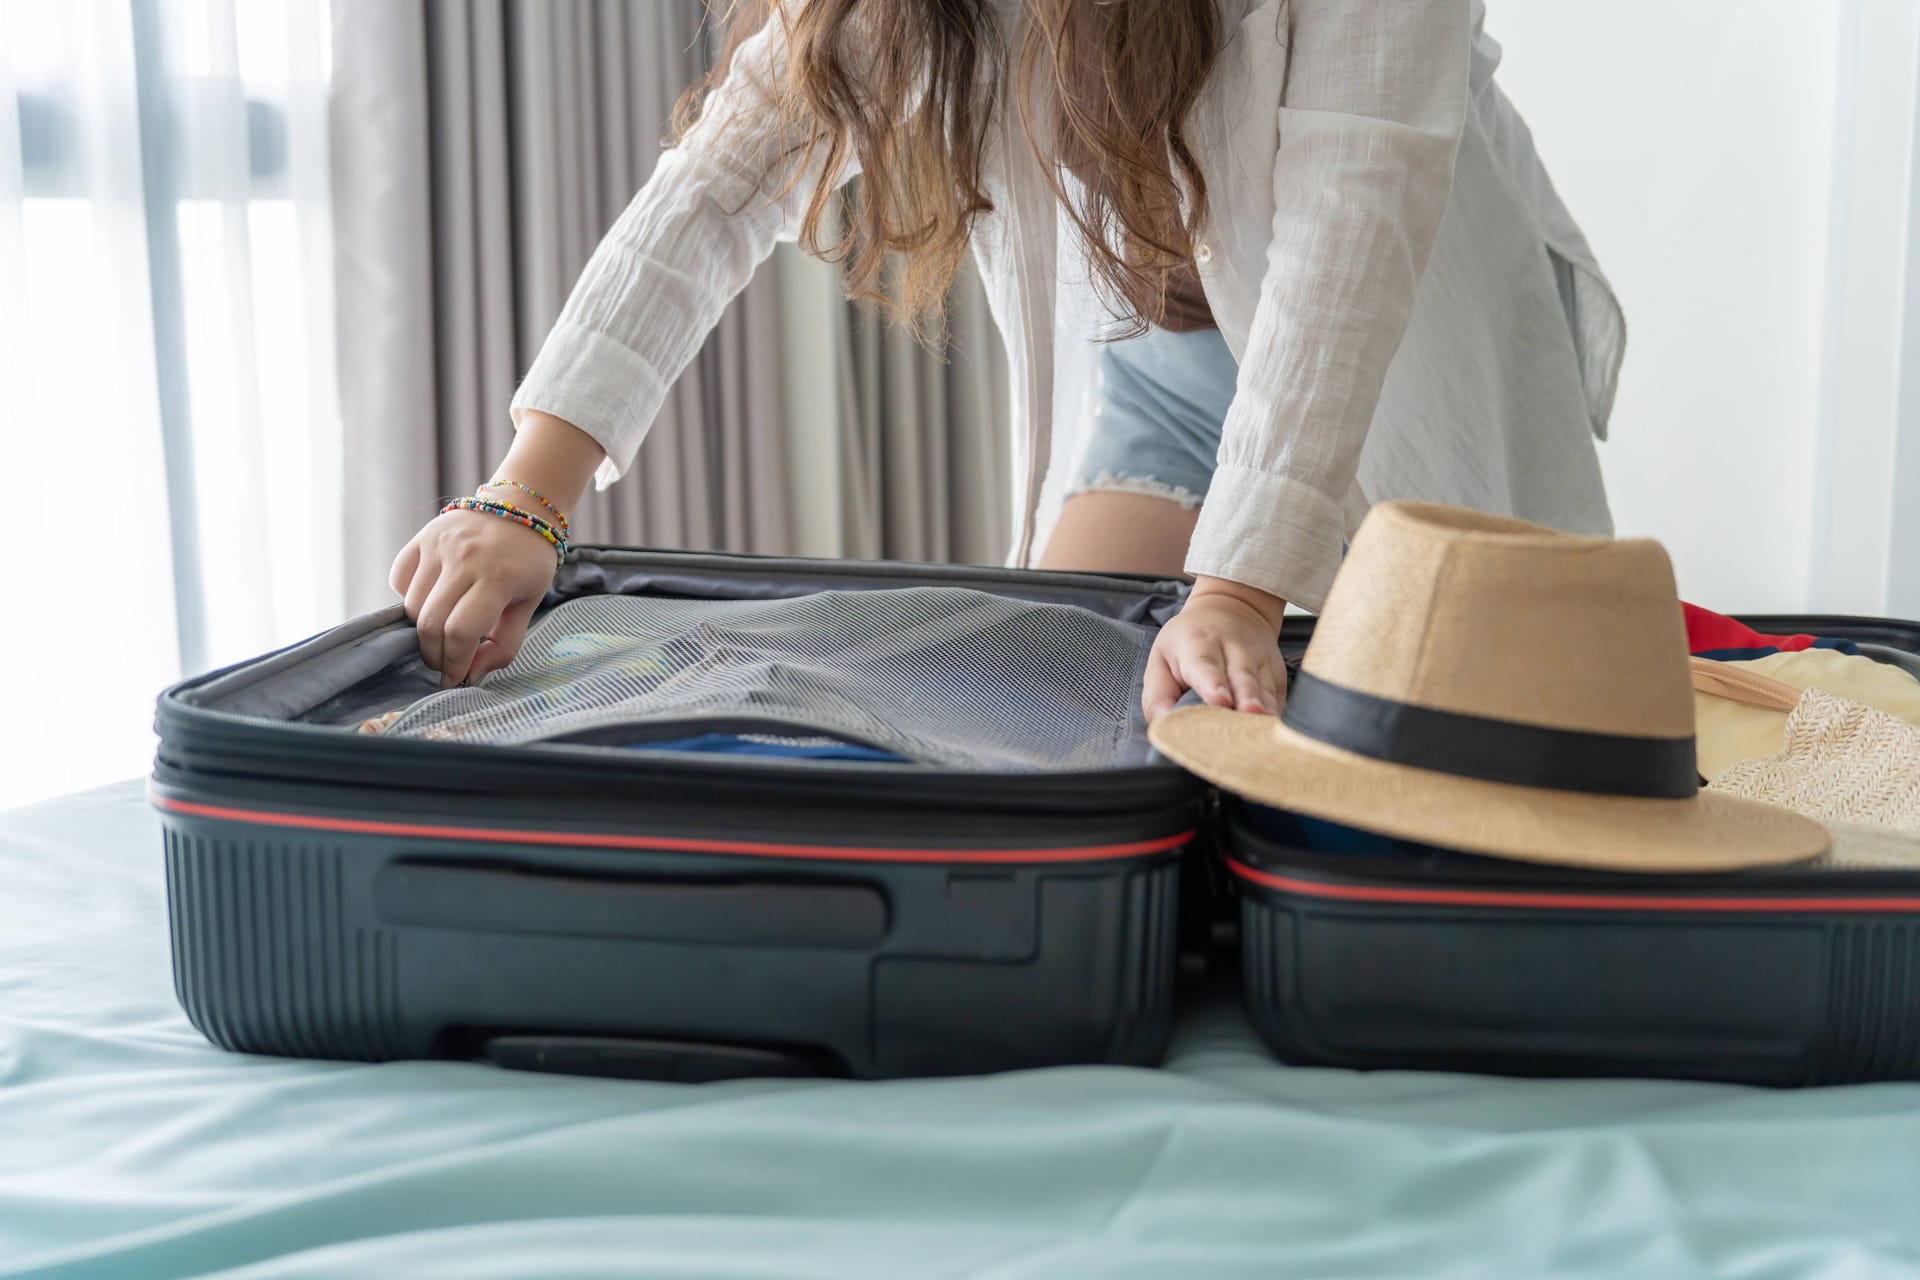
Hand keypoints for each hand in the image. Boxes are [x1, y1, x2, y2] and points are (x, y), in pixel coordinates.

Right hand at [389, 509, 558, 688]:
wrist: (522, 508)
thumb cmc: (529, 563)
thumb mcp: (529, 605)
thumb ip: (504, 645)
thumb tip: (471, 676)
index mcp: (498, 577)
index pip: (460, 631)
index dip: (453, 664)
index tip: (453, 680)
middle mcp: (464, 558)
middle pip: (429, 623)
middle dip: (434, 655)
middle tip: (446, 664)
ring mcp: (439, 544)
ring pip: (410, 606)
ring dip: (422, 631)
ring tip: (442, 634)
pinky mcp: (422, 537)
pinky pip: (399, 581)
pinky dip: (410, 599)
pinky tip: (433, 599)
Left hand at [1143, 576, 1287, 722]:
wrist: (1233, 610)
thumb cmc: (1190, 643)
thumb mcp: (1161, 660)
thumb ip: (1158, 696)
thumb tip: (1164, 728)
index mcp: (1199, 643)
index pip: (1205, 664)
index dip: (1213, 683)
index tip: (1220, 700)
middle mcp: (1234, 649)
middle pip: (1242, 677)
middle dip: (1246, 697)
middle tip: (1248, 713)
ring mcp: (1260, 662)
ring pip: (1265, 688)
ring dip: (1265, 709)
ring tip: (1264, 728)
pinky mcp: (1277, 677)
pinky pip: (1277, 699)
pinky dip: (1274, 716)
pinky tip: (1270, 732)